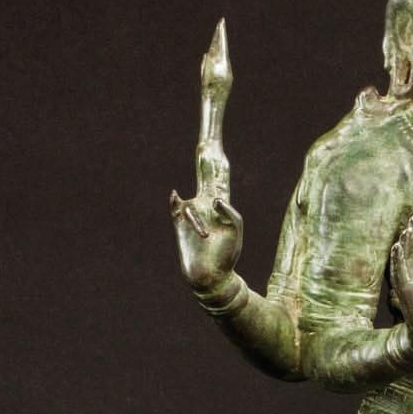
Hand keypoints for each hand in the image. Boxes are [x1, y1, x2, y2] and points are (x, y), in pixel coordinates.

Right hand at [170, 145, 242, 294]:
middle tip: (204, 136)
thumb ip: (230, 213)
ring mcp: (191, 212)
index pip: (218, 175)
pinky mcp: (179, 224)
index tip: (213, 140)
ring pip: (191, 204)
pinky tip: (176, 194)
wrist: (211, 277)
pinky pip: (177, 208)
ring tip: (205, 239)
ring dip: (198, 223)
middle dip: (203, 156)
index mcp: (219, 202)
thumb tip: (216, 200)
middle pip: (202, 174)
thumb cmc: (227, 255)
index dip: (216, 160)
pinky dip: (176, 201)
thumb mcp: (236, 231)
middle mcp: (204, 203)